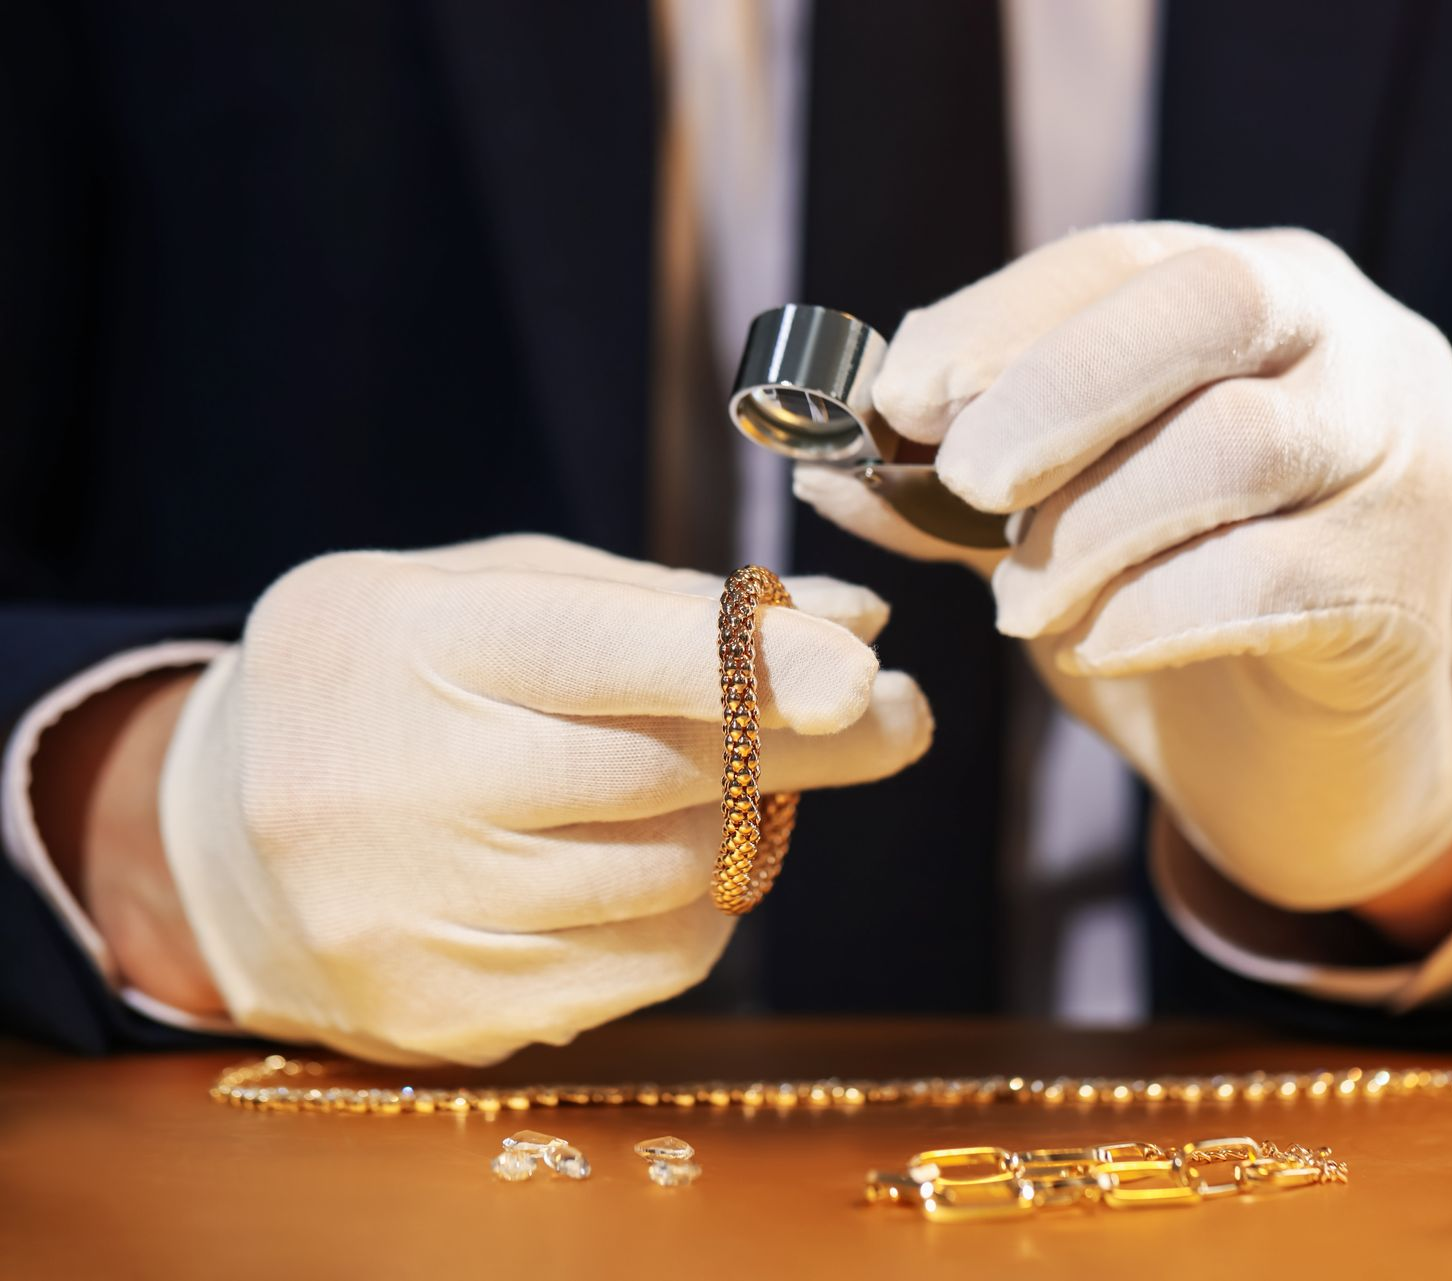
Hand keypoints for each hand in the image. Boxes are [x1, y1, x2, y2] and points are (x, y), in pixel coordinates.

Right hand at [155, 536, 930, 1063]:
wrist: (225, 831)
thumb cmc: (397, 677)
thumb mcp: (503, 595)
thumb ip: (673, 606)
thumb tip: (858, 623)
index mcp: (407, 643)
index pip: (595, 653)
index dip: (742, 661)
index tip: (861, 665)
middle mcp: (397, 786)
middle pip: (660, 775)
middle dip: (804, 744)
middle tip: (895, 714)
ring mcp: (413, 915)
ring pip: (669, 876)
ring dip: (744, 822)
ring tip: (747, 777)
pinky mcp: (446, 1010)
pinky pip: (643, 964)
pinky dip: (693, 904)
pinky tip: (668, 855)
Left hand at [795, 223, 1451, 913]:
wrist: (1304, 757)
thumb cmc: (1170, 607)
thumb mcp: (1051, 528)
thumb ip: (953, 494)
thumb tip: (818, 471)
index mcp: (1259, 294)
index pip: (1122, 261)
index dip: (1000, 318)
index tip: (900, 395)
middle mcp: (1354, 345)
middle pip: (1208, 305)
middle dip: (1060, 385)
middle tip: (963, 478)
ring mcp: (1400, 456)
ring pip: (1239, 444)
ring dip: (1093, 525)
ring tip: (1019, 605)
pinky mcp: (1404, 586)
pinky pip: (1271, 579)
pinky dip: (1153, 613)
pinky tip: (1093, 646)